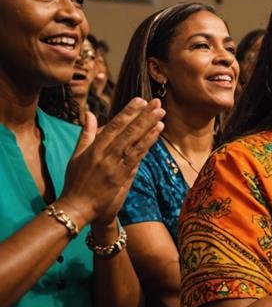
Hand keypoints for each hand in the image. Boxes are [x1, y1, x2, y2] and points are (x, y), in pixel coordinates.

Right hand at [57, 98, 164, 226]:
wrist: (77, 207)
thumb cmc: (76, 181)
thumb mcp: (77, 155)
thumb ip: (86, 133)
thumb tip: (90, 113)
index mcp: (93, 148)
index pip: (114, 125)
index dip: (128, 112)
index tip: (140, 99)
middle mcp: (104, 154)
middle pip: (127, 131)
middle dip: (143, 115)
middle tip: (157, 102)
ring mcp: (113, 166)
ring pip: (134, 142)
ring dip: (149, 127)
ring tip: (161, 114)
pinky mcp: (121, 177)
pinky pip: (136, 157)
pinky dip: (147, 144)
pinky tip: (156, 133)